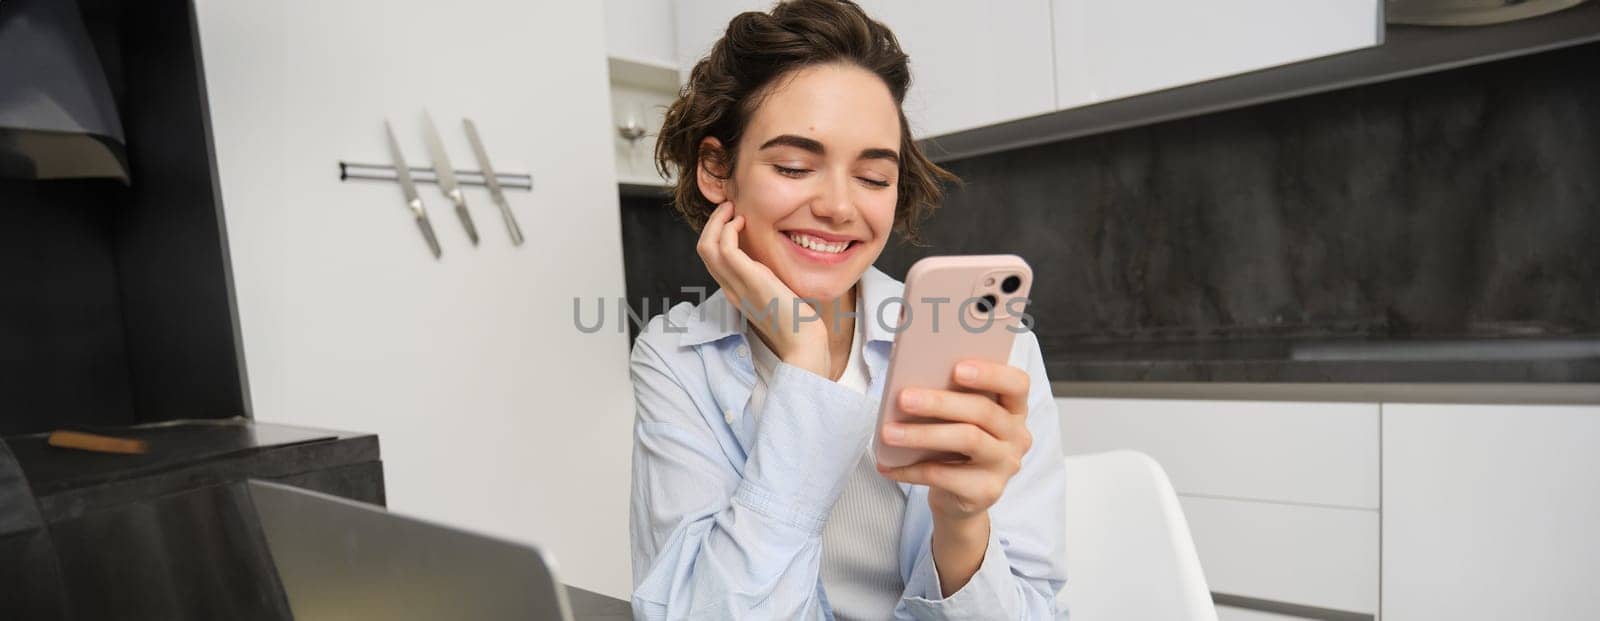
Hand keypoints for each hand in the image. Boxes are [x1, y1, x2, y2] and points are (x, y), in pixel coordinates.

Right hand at [696, 201, 829, 375]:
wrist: (804, 344)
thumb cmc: (797, 323)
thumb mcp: (776, 295)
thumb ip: (767, 280)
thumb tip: (773, 264)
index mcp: (735, 292)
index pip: (712, 259)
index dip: (716, 234)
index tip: (732, 218)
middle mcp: (730, 288)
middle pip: (704, 249)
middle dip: (713, 223)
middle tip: (729, 207)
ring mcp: (737, 285)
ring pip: (707, 247)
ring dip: (717, 222)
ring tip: (732, 209)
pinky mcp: (751, 280)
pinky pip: (726, 249)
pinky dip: (729, 230)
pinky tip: (743, 223)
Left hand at [875, 359, 1032, 593]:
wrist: (958, 497)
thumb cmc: (954, 446)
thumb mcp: (958, 419)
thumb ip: (949, 398)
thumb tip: (910, 384)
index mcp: (1014, 409)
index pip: (1017, 384)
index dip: (991, 373)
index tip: (956, 368)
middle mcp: (1017, 436)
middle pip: (983, 411)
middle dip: (940, 402)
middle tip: (904, 398)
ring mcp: (1005, 465)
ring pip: (967, 439)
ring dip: (923, 434)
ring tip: (888, 432)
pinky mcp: (987, 491)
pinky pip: (944, 475)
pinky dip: (911, 469)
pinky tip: (887, 465)